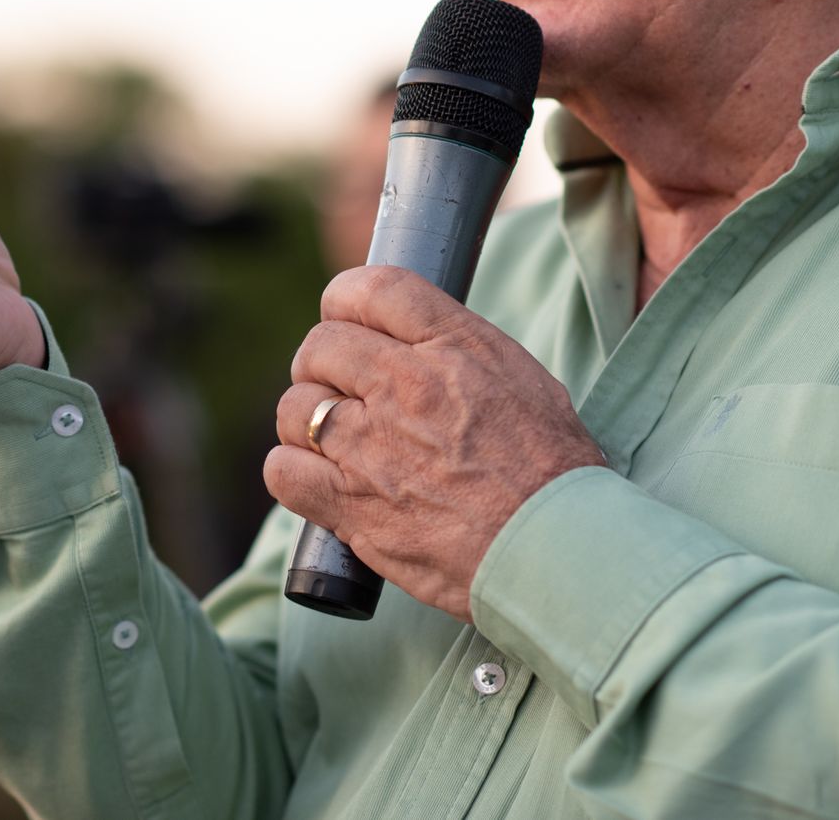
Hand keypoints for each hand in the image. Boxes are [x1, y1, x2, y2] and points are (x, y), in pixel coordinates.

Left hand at [264, 265, 604, 620]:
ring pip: (295, 406)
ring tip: (333, 439)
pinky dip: (292, 471)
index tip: (346, 318)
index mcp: (454, 349)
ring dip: (306, 419)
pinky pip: (283, 469)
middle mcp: (405, 386)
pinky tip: (318, 479)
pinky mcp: (350, 503)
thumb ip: (465, 353)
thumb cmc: (554, 474)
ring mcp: (371, 445)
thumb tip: (423, 342)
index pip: (374, 288)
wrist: (555, 551)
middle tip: (341, 388)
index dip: (347, 298)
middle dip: (322, 363)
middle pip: (321, 343)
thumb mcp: (527, 382)